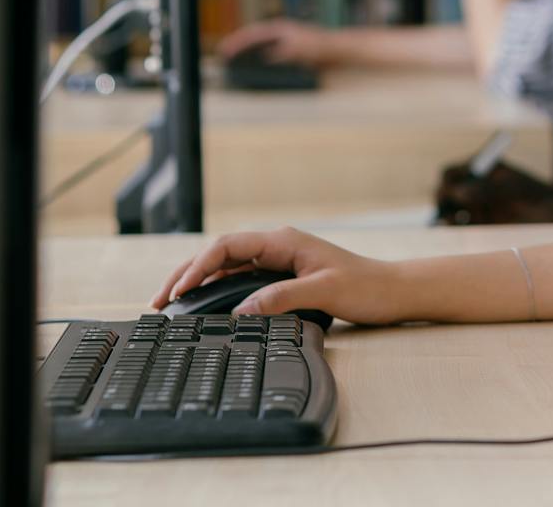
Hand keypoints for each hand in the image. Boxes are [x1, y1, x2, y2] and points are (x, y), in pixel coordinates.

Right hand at [151, 227, 408, 324]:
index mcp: (284, 241)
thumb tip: (241, 311)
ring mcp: (280, 261)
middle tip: (159, 301)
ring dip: (199, 282)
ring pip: (228, 266)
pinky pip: (241, 278)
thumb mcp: (323, 292)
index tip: (178, 292)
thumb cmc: (366, 287)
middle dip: (187, 273)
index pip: (228, 245)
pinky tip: (204, 304)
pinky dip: (218, 289)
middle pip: (220, 253)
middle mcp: (278, 246)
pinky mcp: (284, 276)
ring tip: (171, 304)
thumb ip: (281, 298)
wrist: (394, 292)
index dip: (198, 266)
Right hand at [219, 19, 335, 64]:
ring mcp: (285, 41)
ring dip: (247, 52)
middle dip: (238, 45)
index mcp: (280, 29)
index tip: (225, 49)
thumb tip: (266, 56)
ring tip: (233, 60)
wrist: (338, 50)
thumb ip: (283, 52)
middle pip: (253, 38)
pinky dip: (260, 59)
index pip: (253, 33)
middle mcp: (280, 33)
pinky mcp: (290, 51)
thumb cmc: (321, 47)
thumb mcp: (300, 49)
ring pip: (260, 46)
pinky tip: (257, 68)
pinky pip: (270, 54)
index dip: (237, 41)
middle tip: (224, 53)